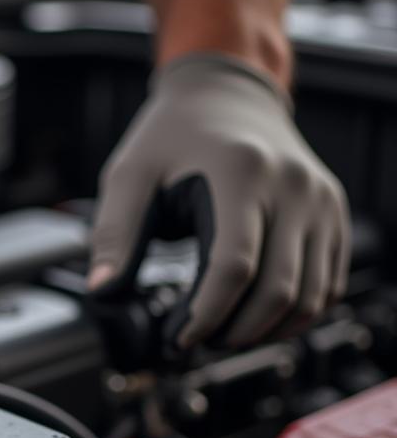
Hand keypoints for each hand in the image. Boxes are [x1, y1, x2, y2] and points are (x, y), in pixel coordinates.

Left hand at [87, 54, 350, 349]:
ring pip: (310, 296)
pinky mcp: (332, 215)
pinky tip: (254, 320)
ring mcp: (320, 201)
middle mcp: (293, 187)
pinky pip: (328, 284)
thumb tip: (104, 293)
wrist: (225, 95)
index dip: (204, 315)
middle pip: (277, 290)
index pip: (233, 266)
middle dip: (233, 332)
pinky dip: (294, 316)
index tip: (176, 338)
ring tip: (221, 335)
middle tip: (194, 342)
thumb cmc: (173, 135)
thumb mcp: (129, 175)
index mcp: (241, 173)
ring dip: (265, 332)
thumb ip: (115, 234)